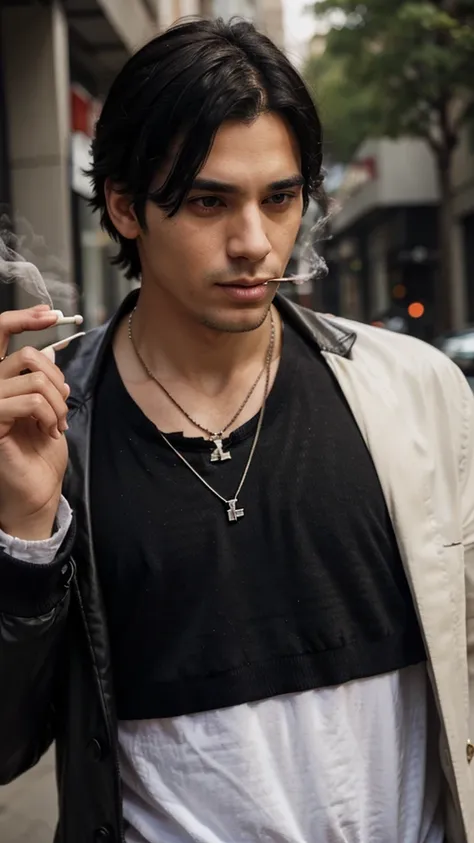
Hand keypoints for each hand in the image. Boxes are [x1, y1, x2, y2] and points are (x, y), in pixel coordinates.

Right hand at [0, 305, 68, 538]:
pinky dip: (50, 414)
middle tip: (63, 404)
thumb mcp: (47, 409)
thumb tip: (49, 352)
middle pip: (26, 355)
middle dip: (57, 378)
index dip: (23, 319)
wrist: (36, 490)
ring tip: (57, 424)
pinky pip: (31, 400)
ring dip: (58, 402)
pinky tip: (49, 431)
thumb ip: (41, 380)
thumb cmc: (39, 453)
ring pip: (34, 378)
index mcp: (1, 383)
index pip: (0, 336)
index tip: (49, 313)